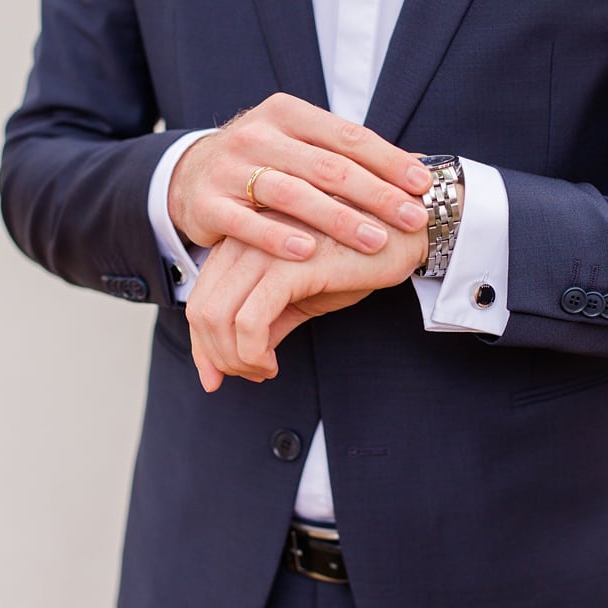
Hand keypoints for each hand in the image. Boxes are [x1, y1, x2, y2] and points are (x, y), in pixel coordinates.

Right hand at [168, 94, 431, 258]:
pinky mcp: (207, 204)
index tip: (422, 185)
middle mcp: (255, 135)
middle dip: (375, 194)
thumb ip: (342, 155)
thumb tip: (415, 174)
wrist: (188, 176)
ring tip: (374, 240)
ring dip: (337, 219)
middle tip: (412, 217)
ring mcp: (228, 169)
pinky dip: (277, 237)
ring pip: (291, 194)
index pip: (346, 135)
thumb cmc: (262, 165)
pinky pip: (246, 223)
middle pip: (326, 166)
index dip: (388, 160)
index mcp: (286, 113)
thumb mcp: (296, 146)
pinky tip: (308, 253)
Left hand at [186, 215, 427, 390]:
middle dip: (215, 356)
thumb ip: (265, 322)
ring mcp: (263, 251)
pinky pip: (249, 322)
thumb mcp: (300, 296)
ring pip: (217, 318)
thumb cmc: (356, 258)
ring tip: (262, 371)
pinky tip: (271, 365)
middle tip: (248, 376)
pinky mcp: (289, 267)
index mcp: (242, 243)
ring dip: (233, 359)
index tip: (217, 377)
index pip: (200, 299)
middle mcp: (244, 241)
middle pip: (201, 311)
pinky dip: (252, 354)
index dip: (202, 346)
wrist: (407, 230)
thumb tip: (233, 364)